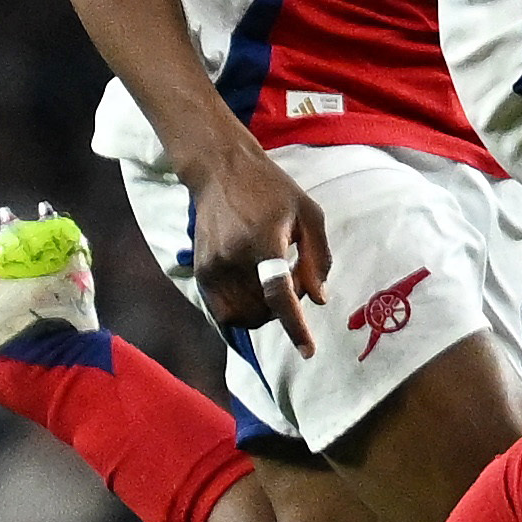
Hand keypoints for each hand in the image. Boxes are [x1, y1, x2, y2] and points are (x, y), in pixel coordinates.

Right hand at [185, 147, 335, 353]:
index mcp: (264, 242)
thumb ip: (317, 258)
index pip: (279, 294)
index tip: (309, 351)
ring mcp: (213, 268)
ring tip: (272, 278)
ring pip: (245, 317)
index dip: (295, 326)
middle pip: (265, 311)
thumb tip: (320, 299)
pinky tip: (254, 286)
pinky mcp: (201, 272)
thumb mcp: (308, 212)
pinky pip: (225, 312)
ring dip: (265, 311)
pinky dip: (245, 310)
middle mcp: (233, 259)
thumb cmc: (271, 189)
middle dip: (286, 306)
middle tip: (293, 276)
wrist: (220, 170)